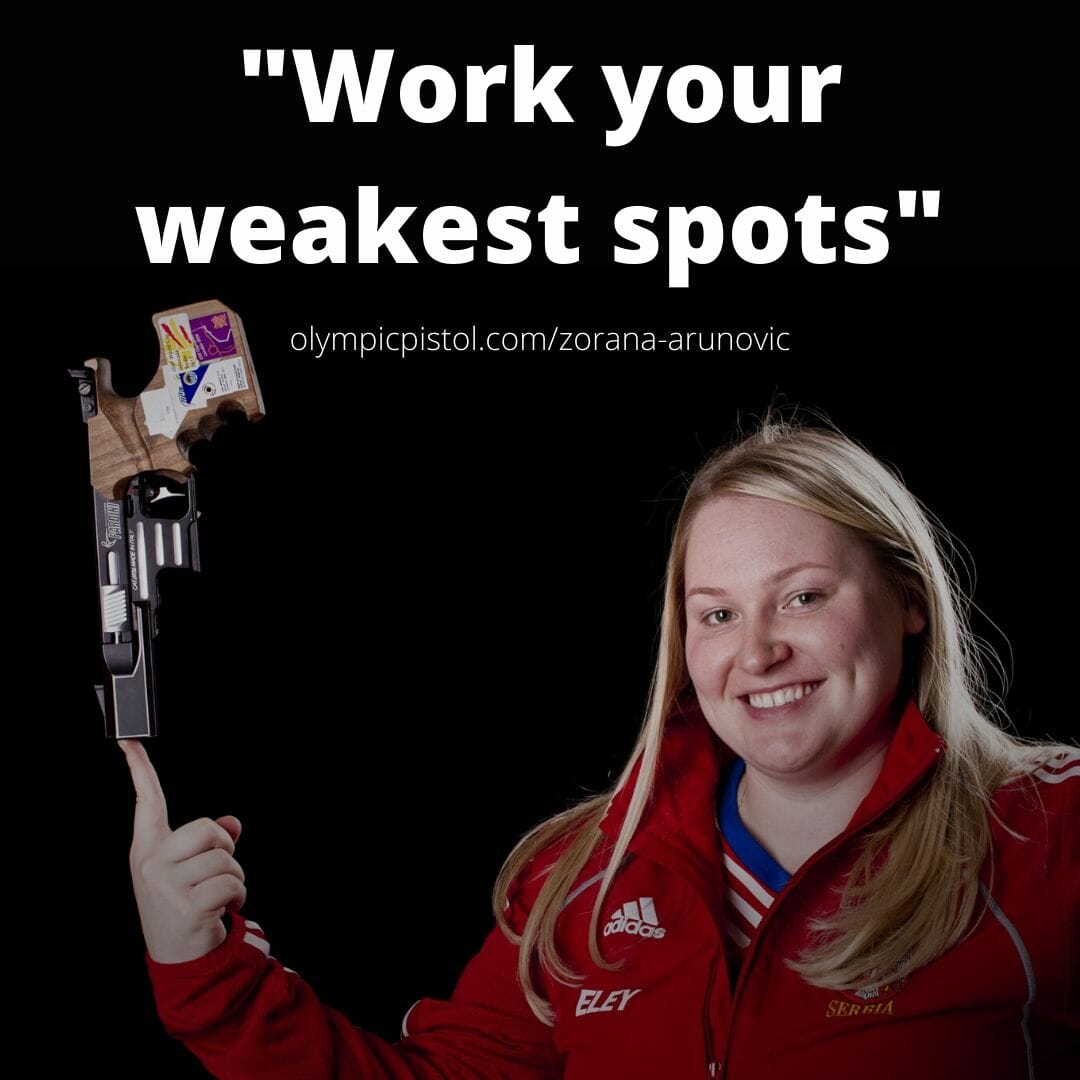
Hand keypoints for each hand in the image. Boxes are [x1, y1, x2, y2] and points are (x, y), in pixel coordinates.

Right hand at [118, 739, 246, 963]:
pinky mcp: (185, 907)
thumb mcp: (189, 869)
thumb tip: (232, 823)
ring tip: (217, 897)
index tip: (128, 741)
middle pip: (209, 830)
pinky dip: (238, 898)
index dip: (139, 769)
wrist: (179, 958)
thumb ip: (209, 841)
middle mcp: (150, 862)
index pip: (146, 801)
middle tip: (215, 875)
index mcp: (148, 847)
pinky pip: (231, 884)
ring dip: (235, 879)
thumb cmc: (185, 903)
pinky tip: (222, 912)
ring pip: (226, 860)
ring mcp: (165, 885)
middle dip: (226, 851)